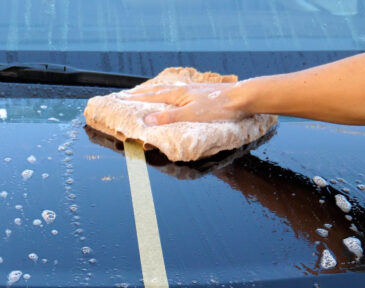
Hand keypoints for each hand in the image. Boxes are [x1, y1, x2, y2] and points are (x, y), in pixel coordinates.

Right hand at [124, 82, 246, 124]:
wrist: (242, 97)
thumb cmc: (218, 107)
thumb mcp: (191, 115)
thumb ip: (169, 118)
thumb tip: (148, 119)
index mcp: (178, 95)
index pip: (152, 97)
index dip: (136, 99)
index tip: (122, 99)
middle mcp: (183, 90)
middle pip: (158, 91)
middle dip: (142, 94)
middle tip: (129, 94)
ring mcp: (192, 90)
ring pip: (168, 90)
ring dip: (155, 92)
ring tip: (147, 92)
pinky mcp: (201, 92)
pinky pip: (178, 91)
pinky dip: (169, 93)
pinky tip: (174, 95)